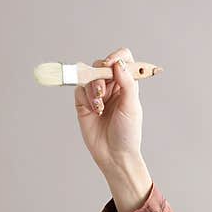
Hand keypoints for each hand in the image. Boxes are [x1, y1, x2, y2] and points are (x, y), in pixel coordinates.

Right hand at [74, 46, 143, 172]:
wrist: (114, 154)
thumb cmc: (128, 133)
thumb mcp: (132, 107)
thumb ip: (127, 83)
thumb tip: (119, 63)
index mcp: (127, 84)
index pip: (122, 59)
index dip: (116, 57)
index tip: (112, 65)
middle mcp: (112, 86)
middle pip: (101, 65)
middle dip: (100, 75)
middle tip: (103, 91)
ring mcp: (97, 93)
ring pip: (88, 76)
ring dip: (93, 88)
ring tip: (99, 107)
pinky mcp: (83, 102)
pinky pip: (79, 89)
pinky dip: (86, 97)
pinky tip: (94, 111)